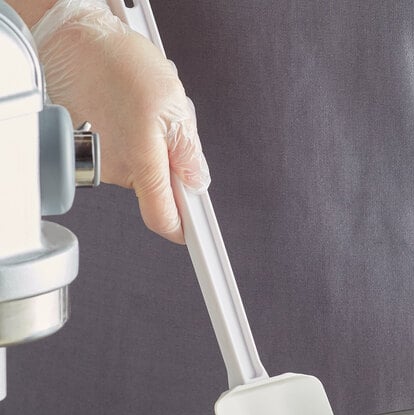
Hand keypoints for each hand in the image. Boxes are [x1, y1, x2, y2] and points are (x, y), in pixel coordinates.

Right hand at [32, 0, 209, 242]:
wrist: (76, 42)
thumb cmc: (121, 67)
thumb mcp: (175, 106)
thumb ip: (188, 152)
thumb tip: (198, 182)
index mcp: (143, 164)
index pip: (164, 219)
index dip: (183, 229)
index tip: (199, 237)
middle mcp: (120, 171)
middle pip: (161, 191)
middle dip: (175, 167)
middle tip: (173, 132)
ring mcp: (106, 163)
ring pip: (148, 171)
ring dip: (158, 150)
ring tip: (151, 114)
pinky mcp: (99, 152)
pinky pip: (132, 157)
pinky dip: (140, 142)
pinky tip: (136, 114)